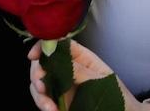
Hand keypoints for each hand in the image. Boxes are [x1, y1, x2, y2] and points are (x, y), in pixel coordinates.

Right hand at [28, 42, 142, 110]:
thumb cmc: (117, 95)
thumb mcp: (100, 80)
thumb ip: (79, 71)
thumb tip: (58, 60)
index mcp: (80, 58)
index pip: (57, 45)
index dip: (42, 47)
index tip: (32, 56)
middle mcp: (67, 69)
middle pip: (42, 64)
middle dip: (36, 74)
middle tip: (41, 87)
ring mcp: (62, 86)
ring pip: (39, 84)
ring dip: (39, 95)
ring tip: (49, 108)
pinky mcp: (60, 102)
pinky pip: (45, 101)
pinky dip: (44, 106)